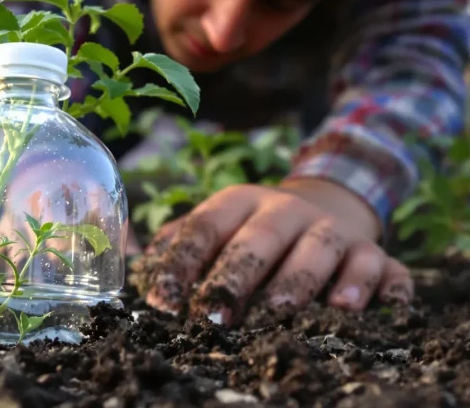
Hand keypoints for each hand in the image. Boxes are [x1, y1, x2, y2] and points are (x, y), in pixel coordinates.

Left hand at [129, 178, 413, 324]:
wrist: (326, 207)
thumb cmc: (256, 229)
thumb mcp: (219, 223)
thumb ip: (180, 242)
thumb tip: (133, 265)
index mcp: (241, 202)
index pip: (206, 227)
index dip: (182, 262)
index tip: (162, 300)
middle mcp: (287, 210)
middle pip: (260, 238)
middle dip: (237, 275)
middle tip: (217, 313)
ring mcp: (333, 230)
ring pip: (319, 250)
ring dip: (300, 279)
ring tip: (282, 307)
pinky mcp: (373, 253)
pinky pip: (382, 267)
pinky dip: (371, 285)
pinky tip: (353, 306)